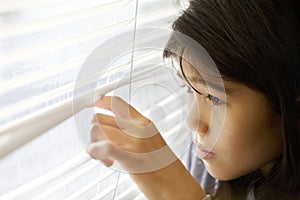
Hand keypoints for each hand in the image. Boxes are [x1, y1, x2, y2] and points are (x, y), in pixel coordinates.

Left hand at [87, 96, 205, 198]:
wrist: (177, 186)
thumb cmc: (165, 168)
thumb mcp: (150, 140)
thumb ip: (130, 133)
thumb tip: (108, 132)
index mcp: (144, 122)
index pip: (117, 103)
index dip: (100, 101)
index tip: (93, 105)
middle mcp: (139, 128)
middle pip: (101, 118)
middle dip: (94, 133)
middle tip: (99, 146)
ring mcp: (135, 142)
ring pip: (97, 130)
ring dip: (94, 144)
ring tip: (104, 157)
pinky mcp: (130, 158)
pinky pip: (103, 146)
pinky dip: (96, 152)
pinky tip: (105, 160)